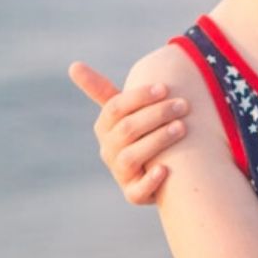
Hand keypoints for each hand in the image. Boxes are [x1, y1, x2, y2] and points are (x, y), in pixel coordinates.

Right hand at [67, 61, 184, 203]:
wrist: (155, 168)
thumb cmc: (139, 130)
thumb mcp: (124, 110)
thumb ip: (101, 89)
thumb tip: (73, 65)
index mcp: (105, 126)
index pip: (115, 107)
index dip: (139, 97)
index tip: (164, 87)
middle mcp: (108, 149)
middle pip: (127, 129)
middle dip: (157, 114)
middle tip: (184, 104)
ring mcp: (120, 172)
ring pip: (131, 157)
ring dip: (157, 141)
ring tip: (182, 128)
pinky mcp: (134, 193)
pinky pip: (137, 191)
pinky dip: (150, 181)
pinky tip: (165, 169)